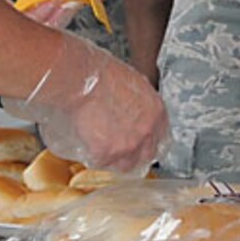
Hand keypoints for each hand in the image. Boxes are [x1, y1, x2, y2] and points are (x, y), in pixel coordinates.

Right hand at [12, 33, 168, 173]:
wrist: (78, 78)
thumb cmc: (98, 75)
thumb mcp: (132, 84)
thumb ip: (138, 105)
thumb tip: (131, 115)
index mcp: (157, 111)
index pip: (161, 139)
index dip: (147, 142)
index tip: (137, 143)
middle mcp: (147, 131)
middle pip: (146, 156)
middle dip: (132, 155)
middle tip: (115, 146)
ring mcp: (128, 145)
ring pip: (124, 166)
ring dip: (112, 159)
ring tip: (97, 144)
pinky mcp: (106, 154)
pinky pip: (99, 162)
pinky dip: (91, 155)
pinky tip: (84, 140)